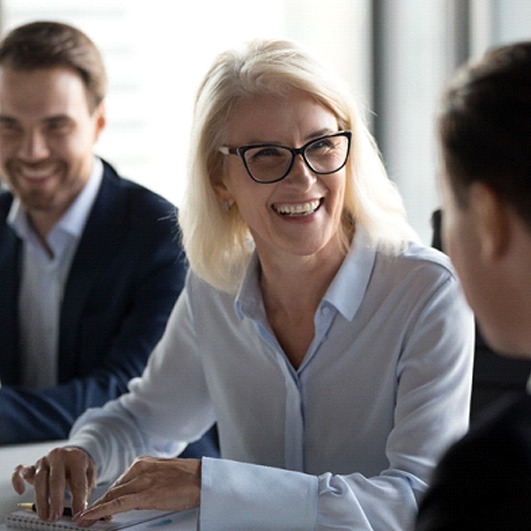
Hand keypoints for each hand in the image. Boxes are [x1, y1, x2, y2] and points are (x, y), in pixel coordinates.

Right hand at [12, 447, 95, 521]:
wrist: (73, 453)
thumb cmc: (81, 467)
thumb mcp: (90, 473)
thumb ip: (86, 488)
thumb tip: (81, 509)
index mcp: (76, 458)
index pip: (77, 480)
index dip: (78, 498)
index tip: (78, 512)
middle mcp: (59, 456)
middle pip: (56, 480)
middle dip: (56, 500)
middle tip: (56, 516)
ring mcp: (44, 460)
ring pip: (39, 480)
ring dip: (41, 500)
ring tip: (45, 516)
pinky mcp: (33, 465)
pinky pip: (20, 470)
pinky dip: (17, 480)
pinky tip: (21, 491)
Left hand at [75, 457, 200, 526]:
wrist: (204, 479)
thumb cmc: (189, 479)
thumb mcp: (163, 475)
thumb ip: (147, 481)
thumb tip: (135, 496)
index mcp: (143, 462)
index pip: (119, 482)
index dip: (106, 497)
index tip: (95, 507)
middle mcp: (139, 468)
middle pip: (113, 489)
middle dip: (98, 504)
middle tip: (84, 516)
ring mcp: (142, 480)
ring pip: (112, 496)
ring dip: (95, 510)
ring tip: (83, 520)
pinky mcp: (146, 494)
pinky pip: (117, 503)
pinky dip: (100, 511)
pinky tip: (89, 517)